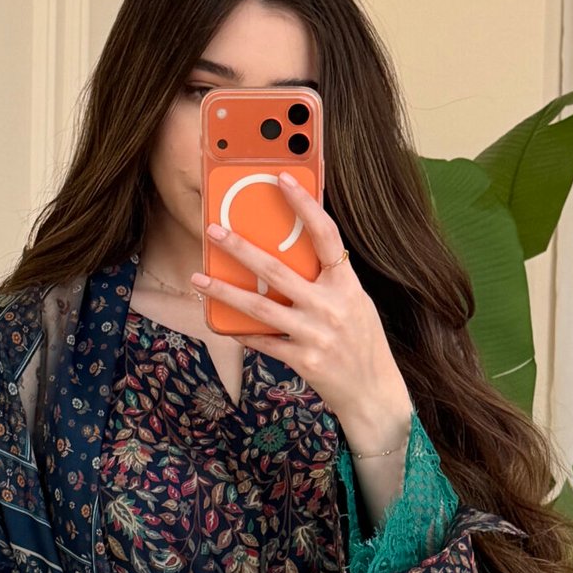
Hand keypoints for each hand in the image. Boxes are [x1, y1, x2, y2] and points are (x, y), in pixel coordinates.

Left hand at [190, 174, 413, 451]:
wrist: (374, 392)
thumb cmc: (363, 343)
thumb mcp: (356, 303)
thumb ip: (328, 280)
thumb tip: (291, 254)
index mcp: (347, 283)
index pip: (325, 234)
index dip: (304, 205)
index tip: (280, 180)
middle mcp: (331, 306)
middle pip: (278, 270)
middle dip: (241, 248)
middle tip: (214, 231)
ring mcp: (316, 334)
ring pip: (261, 307)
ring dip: (225, 292)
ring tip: (199, 279)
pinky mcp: (303, 360)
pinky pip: (263, 342)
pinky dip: (242, 331)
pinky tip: (221, 322)